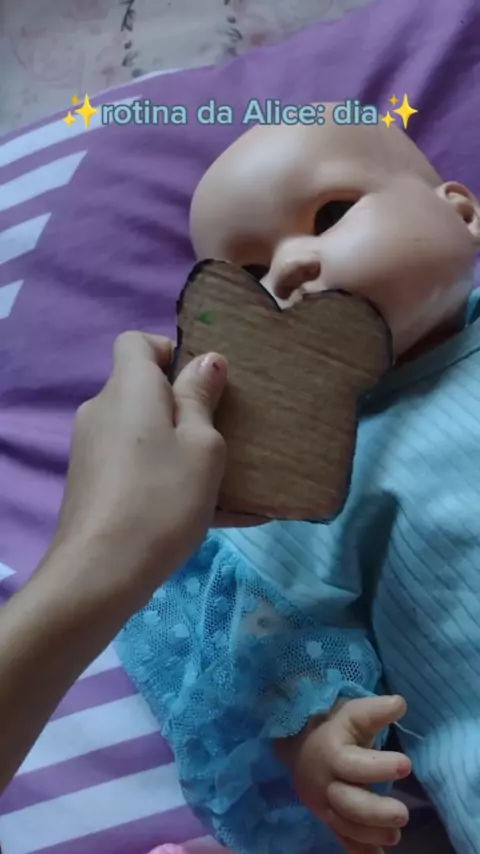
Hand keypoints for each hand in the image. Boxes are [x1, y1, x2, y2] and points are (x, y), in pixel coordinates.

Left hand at [52, 332, 230, 591]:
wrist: (101, 573)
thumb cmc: (163, 497)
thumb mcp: (202, 445)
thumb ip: (202, 398)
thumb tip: (205, 361)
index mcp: (128, 388)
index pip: (136, 342)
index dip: (170, 351)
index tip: (203, 383)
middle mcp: (103, 411)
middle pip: (144, 391)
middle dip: (185, 407)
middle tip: (226, 434)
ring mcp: (94, 451)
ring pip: (146, 436)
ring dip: (182, 449)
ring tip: (230, 481)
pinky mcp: (94, 486)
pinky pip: (140, 470)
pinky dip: (171, 481)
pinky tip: (220, 516)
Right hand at [276, 695, 410, 853]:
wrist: (298, 744)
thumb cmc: (333, 725)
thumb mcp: (352, 713)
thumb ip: (375, 711)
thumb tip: (399, 704)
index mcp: (332, 753)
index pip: (354, 763)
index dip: (379, 766)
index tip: (406, 765)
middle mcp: (325, 782)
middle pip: (347, 803)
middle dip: (375, 812)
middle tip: (403, 814)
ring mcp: (324, 804)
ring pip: (344, 825)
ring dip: (370, 834)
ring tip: (395, 835)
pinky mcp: (327, 818)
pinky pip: (341, 838)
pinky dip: (358, 850)